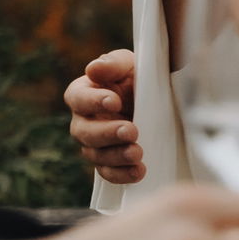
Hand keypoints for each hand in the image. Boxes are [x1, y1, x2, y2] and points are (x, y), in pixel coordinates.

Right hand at [66, 48, 142, 186]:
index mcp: (83, 93)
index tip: (115, 101)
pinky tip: (138, 171)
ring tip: (137, 153)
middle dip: (107, 133)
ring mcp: (95, 144)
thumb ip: (112, 64)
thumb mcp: (129, 65)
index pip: (78, 98)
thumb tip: (93, 69)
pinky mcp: (109, 162)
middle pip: (84, 132)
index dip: (93, 101)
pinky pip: (108, 173)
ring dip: (116, 156)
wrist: (160, 101)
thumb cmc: (137, 78)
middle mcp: (83, 121)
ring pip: (95, 155)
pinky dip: (121, 175)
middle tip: (131, 131)